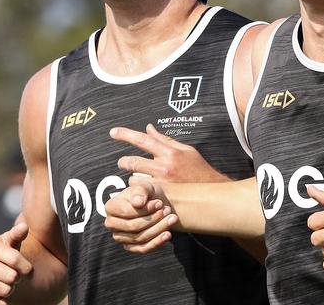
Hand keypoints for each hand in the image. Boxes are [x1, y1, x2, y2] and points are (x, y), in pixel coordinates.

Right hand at [0, 222, 32, 303]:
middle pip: (12, 276)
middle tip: (13, 276)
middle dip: (17, 278)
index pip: (15, 259)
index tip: (28, 271)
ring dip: (10, 289)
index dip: (27, 268)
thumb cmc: (4, 253)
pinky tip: (1, 299)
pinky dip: (1, 304)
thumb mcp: (11, 241)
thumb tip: (24, 227)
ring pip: (5, 290)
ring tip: (5, 283)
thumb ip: (18, 234)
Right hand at [104, 175, 178, 252]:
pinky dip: (156, 242)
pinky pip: (142, 248)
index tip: (159, 203)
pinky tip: (167, 234)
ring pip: (139, 238)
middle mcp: (111, 224)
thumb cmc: (146, 193)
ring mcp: (120, 237)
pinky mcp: (130, 246)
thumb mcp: (144, 186)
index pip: (127, 212)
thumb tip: (138, 203)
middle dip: (153, 219)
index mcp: (111, 207)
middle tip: (167, 210)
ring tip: (172, 218)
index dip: (145, 209)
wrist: (153, 203)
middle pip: (133, 226)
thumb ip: (140, 191)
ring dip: (158, 229)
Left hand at [111, 124, 228, 182]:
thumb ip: (165, 140)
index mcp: (170, 152)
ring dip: (132, 177)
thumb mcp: (185, 149)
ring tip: (138, 177)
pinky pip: (141, 191)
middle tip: (122, 162)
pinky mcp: (160, 195)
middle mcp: (164, 166)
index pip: (144, 139)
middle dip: (123, 161)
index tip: (113, 132)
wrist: (210, 190)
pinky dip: (139, 189)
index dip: (126, 134)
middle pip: (133, 161)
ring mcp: (161, 182)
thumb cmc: (197, 168)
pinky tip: (144, 189)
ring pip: (134, 178)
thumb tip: (149, 129)